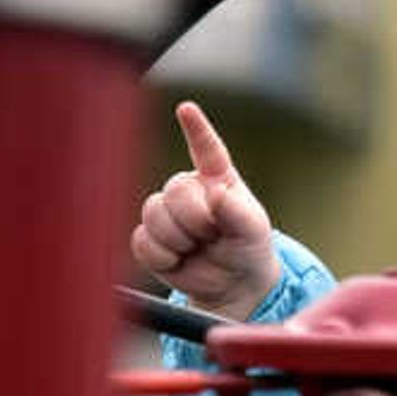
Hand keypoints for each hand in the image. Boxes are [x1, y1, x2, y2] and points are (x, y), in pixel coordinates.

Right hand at [131, 100, 278, 317]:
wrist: (232, 286)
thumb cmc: (247, 248)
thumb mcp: (253, 231)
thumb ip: (237, 212)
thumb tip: (215, 193)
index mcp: (217, 178)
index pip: (206, 149)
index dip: (196, 128)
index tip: (186, 109)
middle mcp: (188, 190)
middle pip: (175, 191)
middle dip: (195, 219)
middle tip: (213, 236)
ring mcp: (166, 213)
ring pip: (154, 214)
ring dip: (178, 239)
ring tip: (196, 249)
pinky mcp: (150, 239)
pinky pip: (143, 241)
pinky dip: (163, 257)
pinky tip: (179, 261)